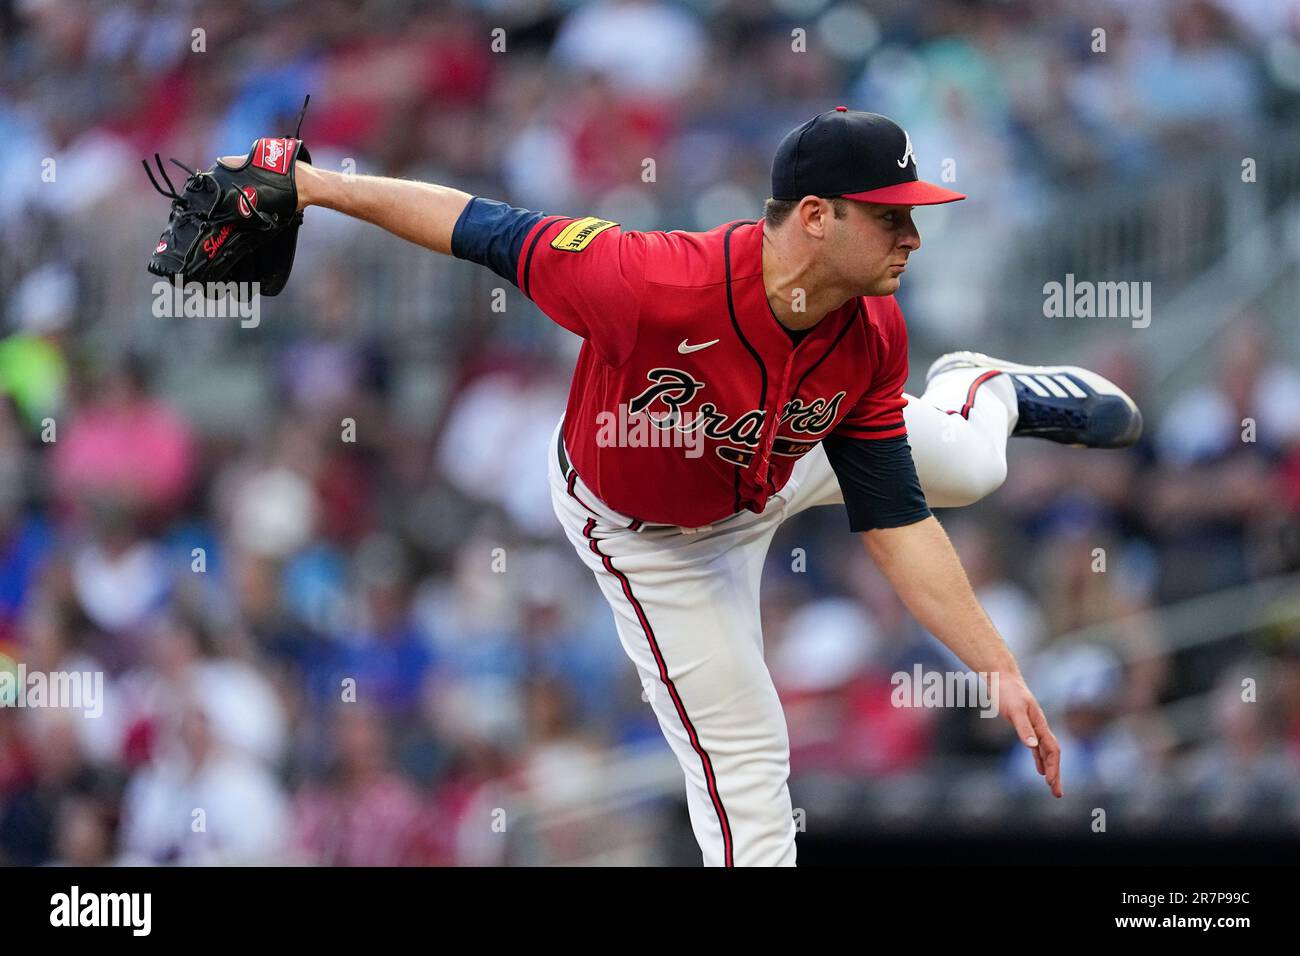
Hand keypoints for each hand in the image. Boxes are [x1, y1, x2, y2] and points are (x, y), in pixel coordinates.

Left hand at [996, 672, 1062, 797]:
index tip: (1051, 784)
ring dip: (1050, 769)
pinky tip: (1039, 769)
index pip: (1052, 750)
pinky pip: (1037, 747)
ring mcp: (1033, 727)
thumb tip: (1033, 747)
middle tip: (1058, 794)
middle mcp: (1040, 727)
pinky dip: (1039, 759)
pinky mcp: (1024, 726)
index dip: (1053, 768)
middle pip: (1053, 755)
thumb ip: (1023, 728)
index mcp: (1040, 725)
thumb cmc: (1007, 692)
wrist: (1001, 676)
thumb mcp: (1014, 710)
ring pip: (1046, 752)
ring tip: (1052, 786)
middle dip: (1056, 775)